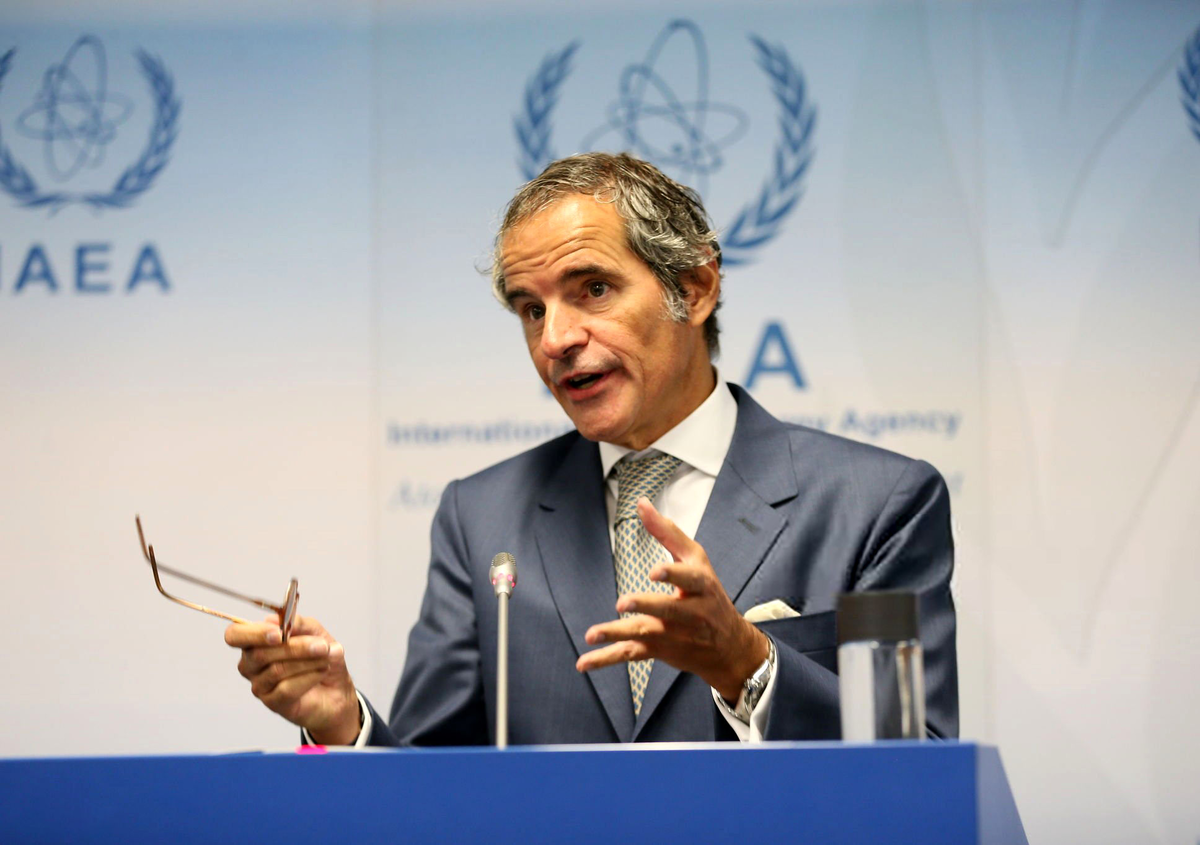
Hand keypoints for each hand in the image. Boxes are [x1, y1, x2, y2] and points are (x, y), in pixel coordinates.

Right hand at [224, 614, 360, 744]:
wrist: (338, 688)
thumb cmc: (322, 657)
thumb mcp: (316, 632)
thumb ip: (298, 623)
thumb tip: (275, 620)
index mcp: (256, 641)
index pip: (234, 635)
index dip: (253, 634)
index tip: (278, 633)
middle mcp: (251, 664)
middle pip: (258, 654)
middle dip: (294, 647)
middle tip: (321, 645)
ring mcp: (259, 685)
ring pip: (276, 670)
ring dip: (308, 661)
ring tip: (327, 656)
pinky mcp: (272, 703)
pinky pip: (286, 689)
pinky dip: (309, 677)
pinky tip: (322, 671)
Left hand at [576, 498, 768, 700]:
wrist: (729, 646)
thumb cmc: (709, 594)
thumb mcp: (695, 560)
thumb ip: (667, 532)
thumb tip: (641, 503)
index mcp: (701, 585)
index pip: (689, 578)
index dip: (673, 574)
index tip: (655, 571)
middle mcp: (691, 613)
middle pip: (668, 610)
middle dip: (646, 607)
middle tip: (623, 603)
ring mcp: (674, 634)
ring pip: (646, 635)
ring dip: (618, 634)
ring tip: (593, 633)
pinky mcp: (659, 650)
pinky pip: (631, 655)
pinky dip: (605, 659)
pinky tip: (582, 663)